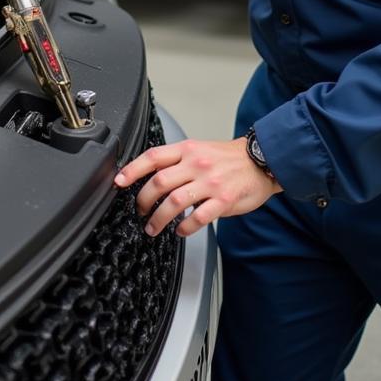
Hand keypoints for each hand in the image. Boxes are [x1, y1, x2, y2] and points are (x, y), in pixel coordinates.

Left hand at [114, 137, 281, 237]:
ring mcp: (210, 182)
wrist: (261, 161)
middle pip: (159, 182)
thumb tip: (151, 175)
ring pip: (174, 202)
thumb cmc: (227, 158)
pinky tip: (180, 231)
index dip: (132, 169)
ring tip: (152, 228)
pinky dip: (184, 228)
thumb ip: (177, 161)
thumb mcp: (199, 149)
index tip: (119, 182)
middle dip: (143, 201)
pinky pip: (197, 218)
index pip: (153, 157)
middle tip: (139, 211)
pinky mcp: (223, 200)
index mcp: (188, 149)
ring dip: (158, 219)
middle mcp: (196, 164)